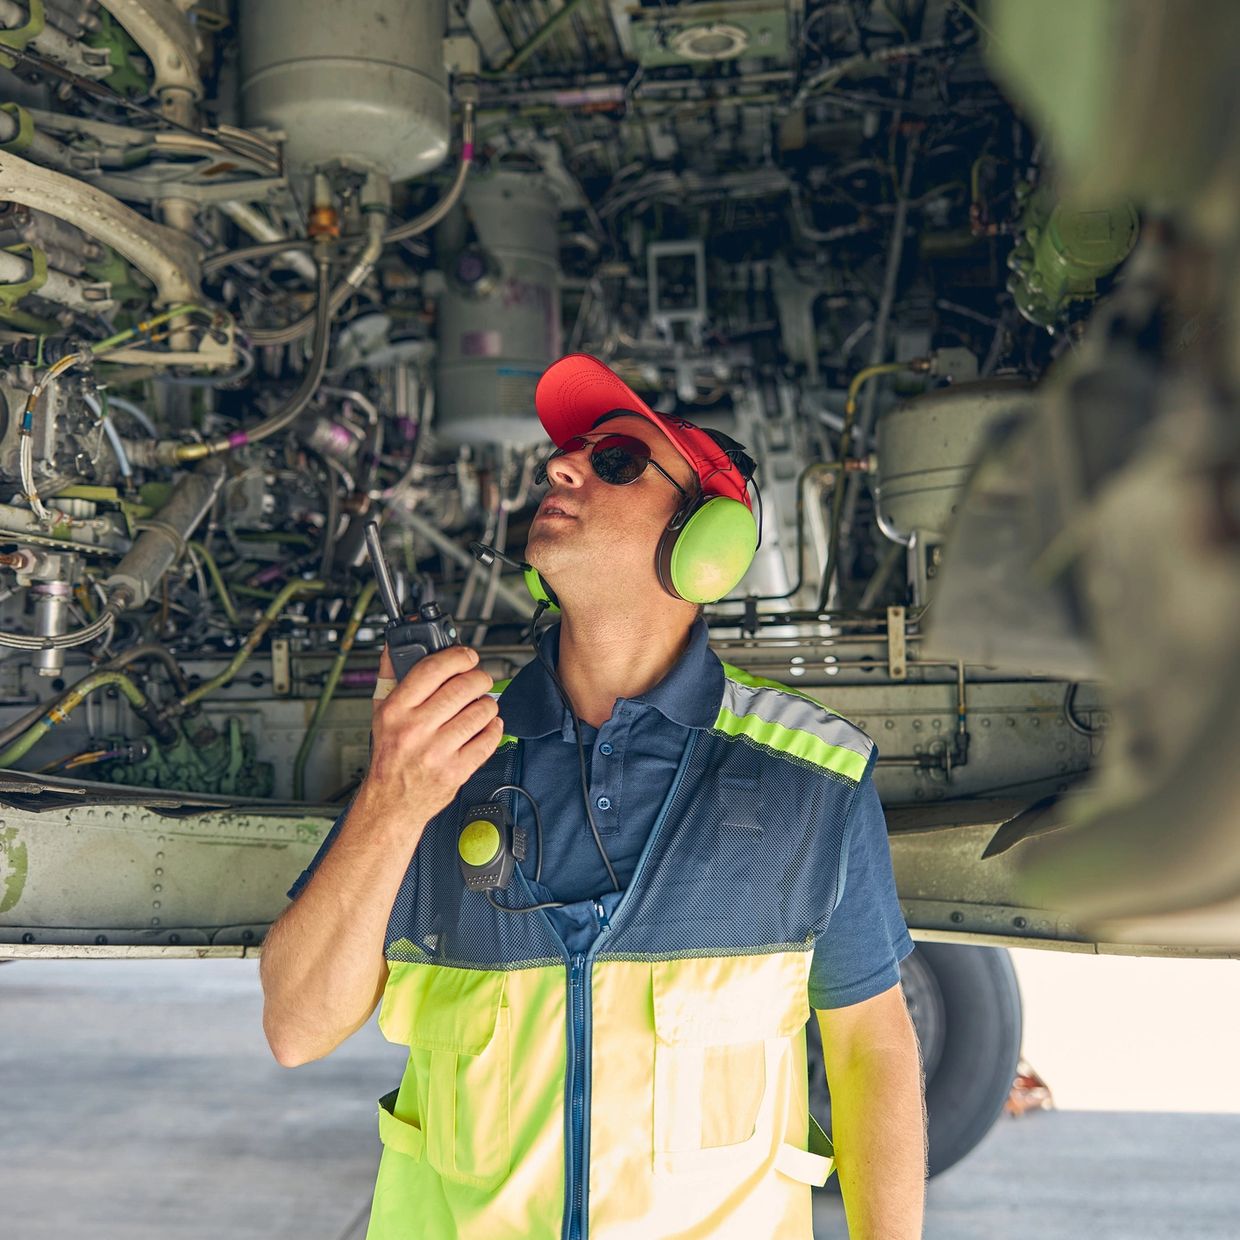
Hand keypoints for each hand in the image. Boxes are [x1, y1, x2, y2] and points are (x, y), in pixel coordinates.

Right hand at [361, 644, 501, 824]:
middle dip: (479, 678)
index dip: (457, 656)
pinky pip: (488, 740)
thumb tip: (395, 646)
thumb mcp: (380, 713)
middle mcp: (415, 730)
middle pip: (463, 687)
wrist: (391, 803)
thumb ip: (390, 676)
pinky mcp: (456, 770)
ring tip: (483, 706)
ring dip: (489, 704)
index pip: (432, 669)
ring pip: (480, 712)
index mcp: (396, 710)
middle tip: (480, 680)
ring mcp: (437, 751)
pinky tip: (487, 726)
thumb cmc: (389, 756)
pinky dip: (494, 729)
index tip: (467, 656)